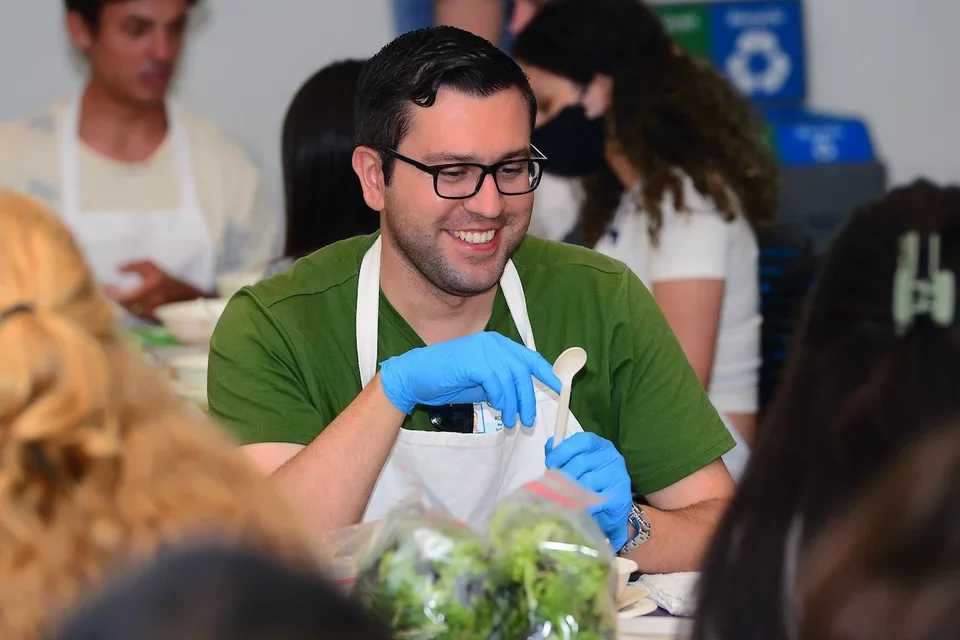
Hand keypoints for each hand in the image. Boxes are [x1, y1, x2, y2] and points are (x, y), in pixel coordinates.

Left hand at [104, 261, 209, 318]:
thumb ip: (135, 265)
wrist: (189, 298)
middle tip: (110, 289)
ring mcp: (150, 314)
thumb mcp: (153, 267)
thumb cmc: (170, 281)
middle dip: (116, 297)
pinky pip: (135, 314)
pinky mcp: (152, 319)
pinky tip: (130, 302)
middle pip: (124, 304)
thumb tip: (117, 268)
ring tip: (119, 294)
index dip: (111, 292)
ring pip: (129, 311)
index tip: (106, 285)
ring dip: (122, 303)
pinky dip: (129, 308)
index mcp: (149, 291)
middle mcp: (148, 304)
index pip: (122, 296)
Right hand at [378, 332, 560, 427]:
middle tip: (529, 419)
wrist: (415, 377)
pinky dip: (501, 400)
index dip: (547, 373)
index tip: (560, 389)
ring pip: (512, 379)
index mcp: (498, 345)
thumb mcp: (481, 383)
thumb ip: (501, 384)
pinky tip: (499, 412)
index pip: (530, 357)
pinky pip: (497, 383)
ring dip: (515, 404)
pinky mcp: (475, 360)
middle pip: (524, 370)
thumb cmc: (446, 380)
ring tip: (512, 421)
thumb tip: (522, 399)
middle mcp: (494, 343)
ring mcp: (484, 349)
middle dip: (529, 397)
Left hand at [545, 432, 632, 551]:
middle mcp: (611, 457)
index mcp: (599, 445)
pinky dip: (582, 505)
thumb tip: (550, 447)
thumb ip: (561, 454)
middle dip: (563, 475)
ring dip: (570, 491)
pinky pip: (595, 501)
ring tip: (561, 497)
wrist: (609, 509)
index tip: (550, 462)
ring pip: (587, 482)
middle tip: (553, 485)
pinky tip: (576, 508)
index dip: (563, 451)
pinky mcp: (621, 497)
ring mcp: (618, 477)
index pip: (582, 440)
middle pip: (581, 462)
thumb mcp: (574, 463)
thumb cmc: (588, 481)